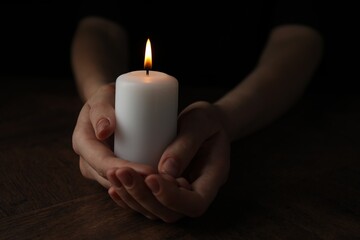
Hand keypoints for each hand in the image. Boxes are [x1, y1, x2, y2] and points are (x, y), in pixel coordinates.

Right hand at [72, 83, 154, 187]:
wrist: (113, 102)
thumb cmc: (110, 97)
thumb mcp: (104, 96)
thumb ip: (102, 108)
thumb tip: (104, 130)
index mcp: (82, 141)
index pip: (102, 163)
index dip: (125, 170)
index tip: (149, 170)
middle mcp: (88, 160)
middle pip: (111, 180)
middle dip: (136, 184)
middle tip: (163, 182)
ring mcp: (99, 168)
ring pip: (119, 187)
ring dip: (140, 190)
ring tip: (166, 186)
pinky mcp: (113, 172)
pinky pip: (125, 185)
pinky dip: (141, 188)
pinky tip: (161, 189)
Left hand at [107, 101, 230, 221]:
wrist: (205, 121)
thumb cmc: (207, 119)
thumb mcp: (201, 122)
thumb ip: (186, 144)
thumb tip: (165, 171)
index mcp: (213, 177)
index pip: (195, 203)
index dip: (171, 197)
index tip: (151, 176)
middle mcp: (196, 191)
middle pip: (170, 212)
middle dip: (143, 196)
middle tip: (123, 173)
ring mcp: (179, 193)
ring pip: (154, 211)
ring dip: (131, 196)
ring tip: (114, 173)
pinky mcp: (163, 189)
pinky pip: (146, 201)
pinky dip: (128, 196)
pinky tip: (113, 183)